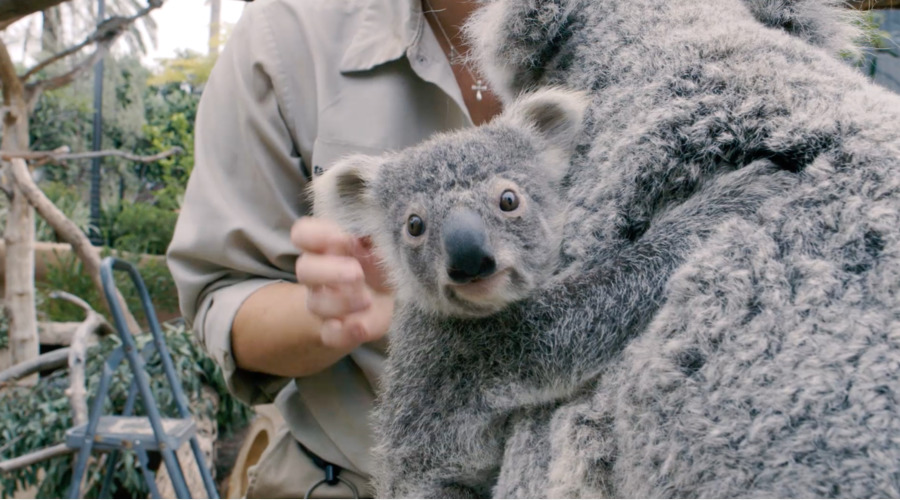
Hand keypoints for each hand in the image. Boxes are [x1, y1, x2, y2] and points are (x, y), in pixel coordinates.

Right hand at [291, 217, 393, 349]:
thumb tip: (372, 232)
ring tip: (367, 300)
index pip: (303, 234)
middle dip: (330, 271)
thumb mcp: (382, 243)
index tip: (342, 237)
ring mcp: (326, 302)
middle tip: (358, 273)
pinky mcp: (339, 329)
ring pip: (316, 304)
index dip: (314, 235)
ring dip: (342, 302)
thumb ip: (377, 236)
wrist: (392, 293)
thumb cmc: (382, 260)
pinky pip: (330, 336)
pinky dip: (343, 333)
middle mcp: (321, 273)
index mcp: (329, 246)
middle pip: (304, 269)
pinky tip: (358, 327)